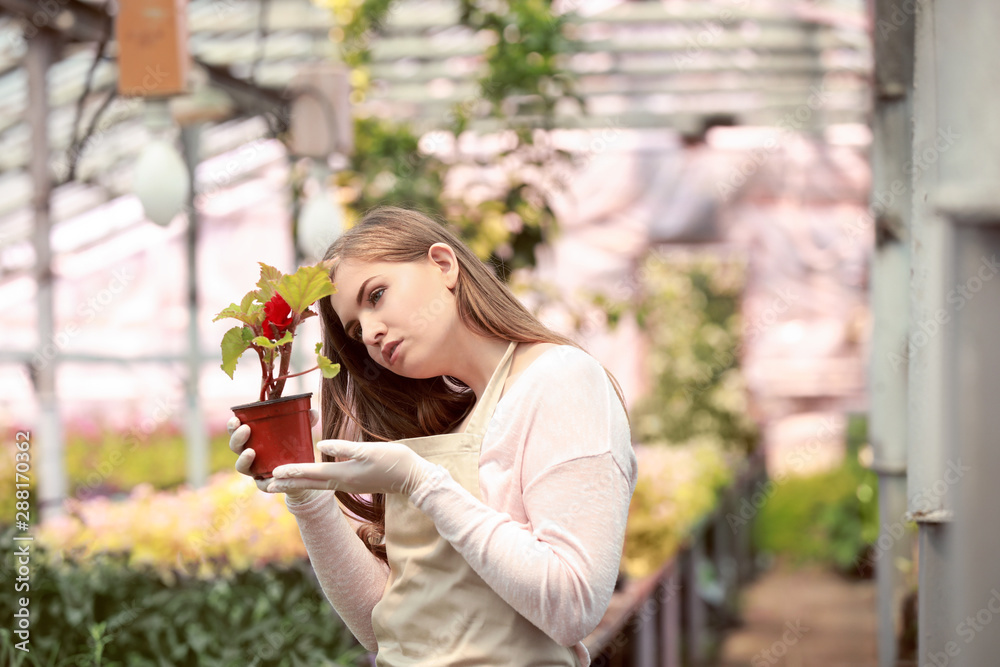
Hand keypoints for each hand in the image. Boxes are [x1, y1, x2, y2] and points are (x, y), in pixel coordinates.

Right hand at [228, 409, 321, 504]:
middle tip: (245, 429)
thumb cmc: (296, 448)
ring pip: (241, 466)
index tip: (236, 419)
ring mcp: (255, 470)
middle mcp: (249, 455)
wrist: (303, 476)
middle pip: (235, 447)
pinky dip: (264, 481)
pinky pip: (261, 484)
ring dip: (243, 459)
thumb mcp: (300, 434)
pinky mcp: (265, 485)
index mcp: (253, 439)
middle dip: (237, 438)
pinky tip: (270, 479)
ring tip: (250, 452)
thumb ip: (305, 422)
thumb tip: (312, 412)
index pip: (237, 431)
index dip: (233, 426)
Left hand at [268, 439, 436, 496]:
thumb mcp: (370, 450)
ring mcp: (350, 485)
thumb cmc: (395, 461)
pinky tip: (312, 478)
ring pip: (318, 485)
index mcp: (345, 474)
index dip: (292, 472)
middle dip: (288, 484)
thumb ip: (345, 448)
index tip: (273, 472)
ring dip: (299, 485)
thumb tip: (320, 445)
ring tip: (281, 484)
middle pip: (310, 484)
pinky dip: (314, 482)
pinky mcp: (356, 483)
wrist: (413, 478)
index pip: (312, 473)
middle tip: (266, 485)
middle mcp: (344, 482)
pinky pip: (328, 484)